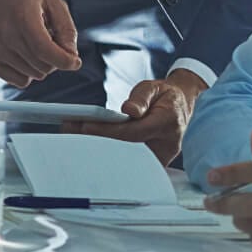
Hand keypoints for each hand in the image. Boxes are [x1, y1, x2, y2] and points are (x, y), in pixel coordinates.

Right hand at [0, 0, 82, 88]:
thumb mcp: (56, 4)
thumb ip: (67, 30)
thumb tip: (71, 56)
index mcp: (23, 18)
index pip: (44, 50)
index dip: (64, 60)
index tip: (75, 62)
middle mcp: (6, 36)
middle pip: (42, 66)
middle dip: (55, 59)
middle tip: (52, 41)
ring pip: (34, 75)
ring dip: (42, 64)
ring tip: (36, 42)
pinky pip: (20, 81)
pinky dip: (29, 72)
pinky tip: (26, 53)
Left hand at [63, 68, 205, 164]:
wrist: (181, 107)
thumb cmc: (164, 96)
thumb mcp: (153, 88)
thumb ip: (141, 97)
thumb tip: (128, 110)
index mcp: (168, 123)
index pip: (133, 132)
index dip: (107, 131)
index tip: (84, 126)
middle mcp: (167, 144)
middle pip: (127, 151)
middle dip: (97, 145)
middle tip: (70, 137)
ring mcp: (162, 157)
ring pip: (127, 161)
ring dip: (99, 153)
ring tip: (73, 141)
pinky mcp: (154, 164)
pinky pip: (130, 164)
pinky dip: (109, 157)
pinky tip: (89, 150)